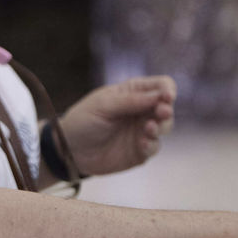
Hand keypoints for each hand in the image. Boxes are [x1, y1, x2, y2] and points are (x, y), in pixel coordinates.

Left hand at [57, 76, 176, 175]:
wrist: (69, 150)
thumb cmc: (83, 120)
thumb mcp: (103, 106)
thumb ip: (131, 101)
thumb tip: (159, 96)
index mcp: (133, 92)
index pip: (160, 86)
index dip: (167, 89)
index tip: (167, 97)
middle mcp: (142, 110)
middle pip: (166, 106)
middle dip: (167, 109)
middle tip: (162, 113)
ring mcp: (142, 131)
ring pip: (165, 126)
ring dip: (161, 127)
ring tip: (149, 128)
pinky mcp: (140, 151)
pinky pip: (155, 147)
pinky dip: (152, 145)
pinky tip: (142, 144)